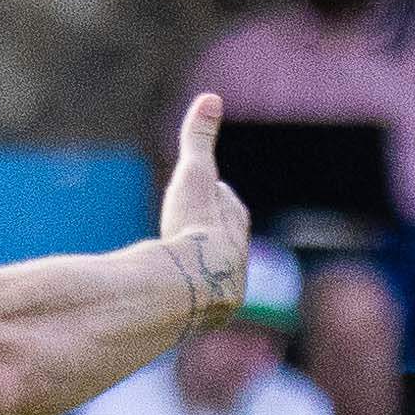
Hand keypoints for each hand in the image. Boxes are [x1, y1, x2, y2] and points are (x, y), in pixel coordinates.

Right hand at [154, 92, 247, 336]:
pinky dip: (189, 295)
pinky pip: (198, 301)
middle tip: (202, 227)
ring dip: (203, 268)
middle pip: (227, 240)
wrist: (192, 287)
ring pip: (215, 273)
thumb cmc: (194, 227)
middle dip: (215, 232)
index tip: (212, 190)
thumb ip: (199, 140)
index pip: (229, 204)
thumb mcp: (194, 176)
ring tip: (188, 267)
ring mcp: (223, 288)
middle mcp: (236, 258)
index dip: (218, 196)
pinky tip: (179, 300)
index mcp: (234, 225)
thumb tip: (210, 98)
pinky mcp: (205, 315)